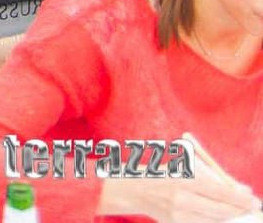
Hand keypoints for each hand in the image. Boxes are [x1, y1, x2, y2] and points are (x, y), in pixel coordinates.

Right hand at [100, 171, 260, 221]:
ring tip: (235, 212)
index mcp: (185, 179)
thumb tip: (242, 190)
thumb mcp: (186, 168)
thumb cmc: (165, 173)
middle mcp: (182, 198)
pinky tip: (217, 216)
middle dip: (240, 211)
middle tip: (252, 209)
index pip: (221, 192)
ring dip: (228, 217)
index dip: (240, 198)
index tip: (254, 200)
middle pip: (221, 210)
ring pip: (214, 220)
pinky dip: (213, 221)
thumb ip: (214, 177)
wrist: (133, 188)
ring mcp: (178, 214)